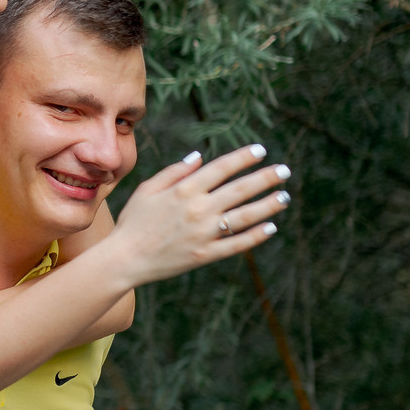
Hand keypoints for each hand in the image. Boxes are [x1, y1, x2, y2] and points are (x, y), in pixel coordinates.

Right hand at [108, 143, 290, 286]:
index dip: (244, 157)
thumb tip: (200, 156)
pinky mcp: (205, 255)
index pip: (222, 167)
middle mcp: (198, 209)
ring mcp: (203, 233)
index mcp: (184, 190)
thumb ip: (175, 172)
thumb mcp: (147, 189)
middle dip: (266, 178)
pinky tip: (270, 227)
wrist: (125, 259)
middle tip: (284, 171)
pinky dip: (255, 236)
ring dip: (268, 205)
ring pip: (245, 216)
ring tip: (285, 196)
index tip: (261, 150)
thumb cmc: (133, 221)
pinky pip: (236, 244)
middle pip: (240, 189)